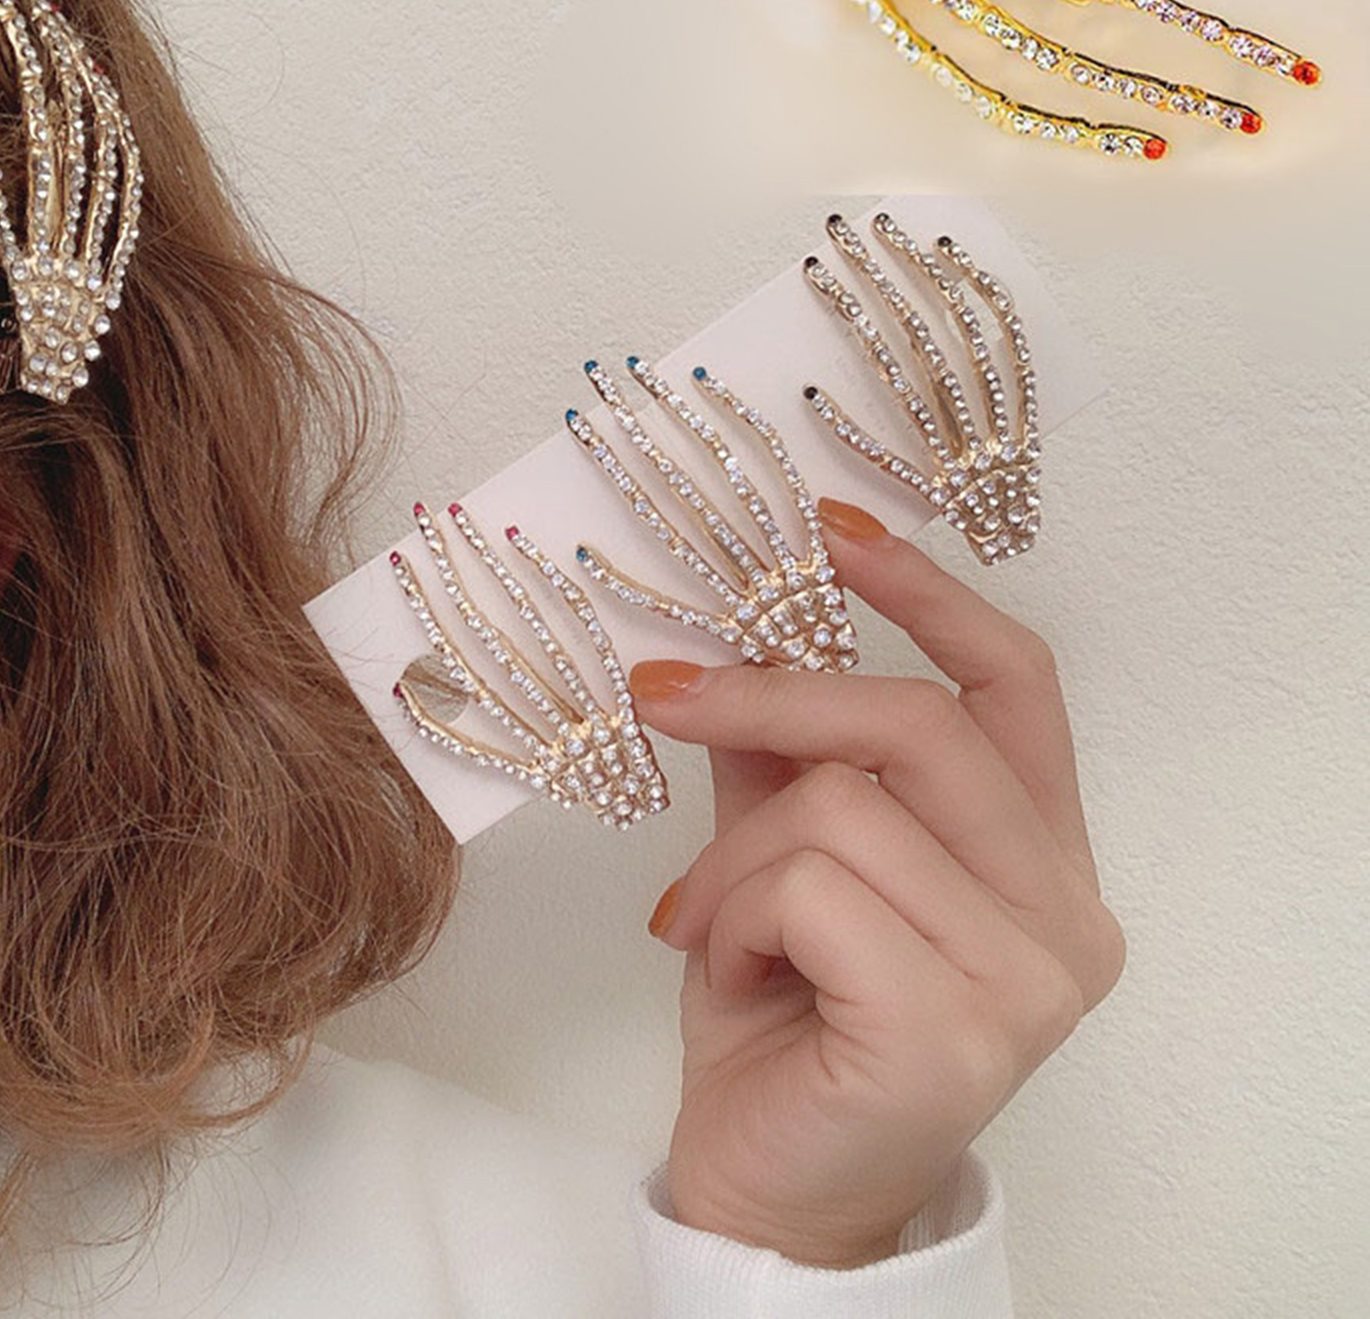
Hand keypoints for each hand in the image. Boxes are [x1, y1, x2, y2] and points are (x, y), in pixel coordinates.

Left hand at [634, 499, 1123, 1268]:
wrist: (772, 1196)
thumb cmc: (786, 1022)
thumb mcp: (780, 860)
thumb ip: (786, 754)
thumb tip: (739, 633)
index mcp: (1043, 862)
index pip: (1017, 688)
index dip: (930, 598)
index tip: (835, 535)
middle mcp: (1065, 916)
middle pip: (924, 725)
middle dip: (778, 693)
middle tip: (666, 695)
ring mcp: (1027, 980)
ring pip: (843, 806)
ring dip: (734, 855)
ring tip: (698, 919)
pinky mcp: (955, 1030)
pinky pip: (812, 887)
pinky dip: (736, 911)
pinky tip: (726, 968)